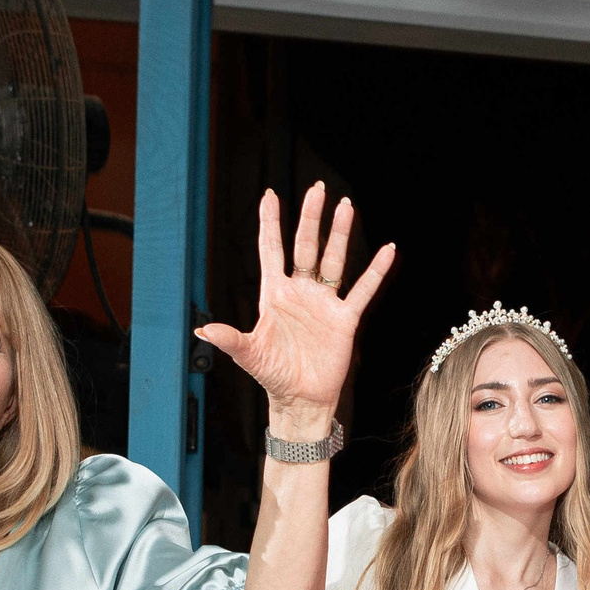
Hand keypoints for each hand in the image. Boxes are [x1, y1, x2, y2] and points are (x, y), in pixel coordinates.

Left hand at [197, 183, 395, 435]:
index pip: (271, 249)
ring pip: (333, 260)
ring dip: (339, 234)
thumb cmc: (273, 376)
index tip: (270, 195)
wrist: (300, 400)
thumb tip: (202, 330)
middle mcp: (300, 292)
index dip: (270, 223)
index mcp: (274, 294)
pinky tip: (387, 250)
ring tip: (346, 206)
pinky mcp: (344, 319)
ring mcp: (323, 302)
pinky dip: (375, 271)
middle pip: (305, 246)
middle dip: (311, 218)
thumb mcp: (248, 355)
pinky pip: (362, 290)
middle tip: (318, 189)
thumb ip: (229, 339)